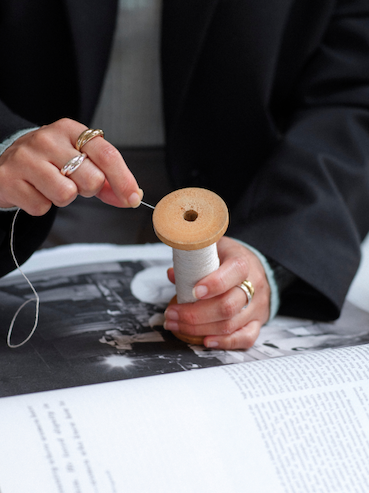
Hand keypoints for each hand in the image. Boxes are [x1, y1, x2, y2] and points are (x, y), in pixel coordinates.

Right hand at [0, 118, 141, 214]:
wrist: (4, 162)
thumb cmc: (48, 161)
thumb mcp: (78, 159)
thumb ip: (107, 179)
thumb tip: (132, 197)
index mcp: (70, 130)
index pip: (107, 154)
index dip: (124, 179)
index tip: (133, 198)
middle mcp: (47, 139)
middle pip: (92, 179)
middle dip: (88, 189)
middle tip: (73, 182)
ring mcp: (26, 158)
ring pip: (67, 194)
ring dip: (64, 198)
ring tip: (51, 185)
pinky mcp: (9, 179)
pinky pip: (42, 207)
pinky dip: (42, 205)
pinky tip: (34, 191)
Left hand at [164, 236, 270, 349]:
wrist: (256, 269)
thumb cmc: (229, 259)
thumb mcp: (213, 250)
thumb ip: (193, 261)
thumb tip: (173, 274)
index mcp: (242, 262)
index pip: (234, 272)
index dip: (214, 284)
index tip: (194, 291)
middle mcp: (254, 285)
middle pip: (227, 306)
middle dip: (194, 314)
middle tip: (172, 314)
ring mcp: (257, 307)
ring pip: (230, 325)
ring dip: (199, 329)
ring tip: (176, 324)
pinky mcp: (257, 322)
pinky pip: (245, 338)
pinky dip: (224, 342)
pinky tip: (205, 340)